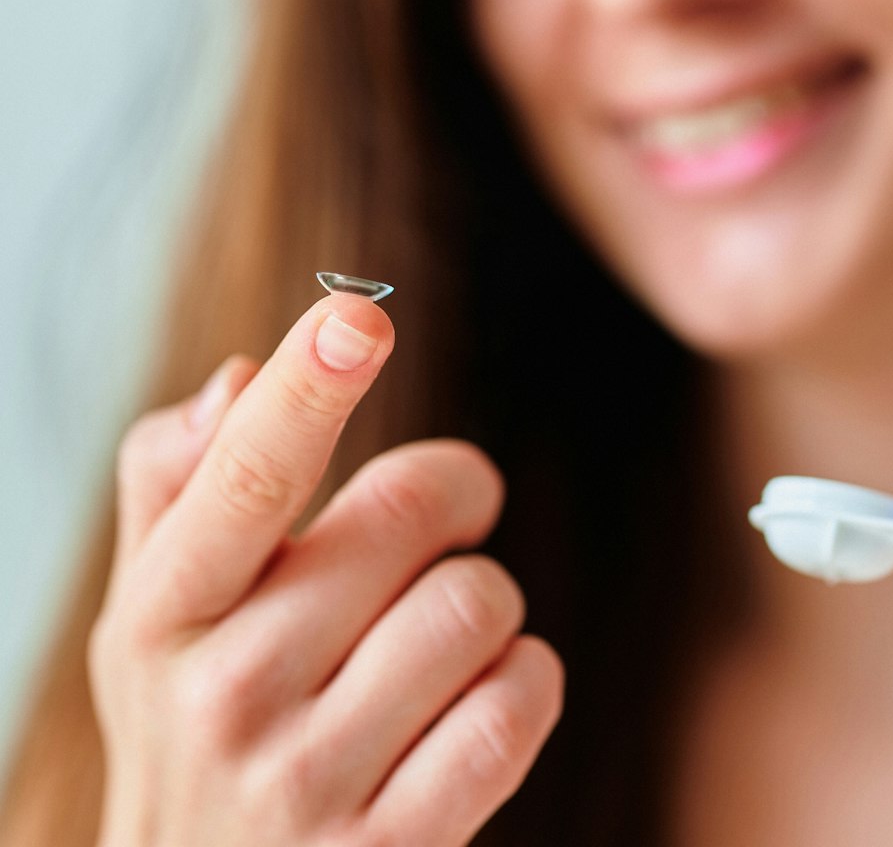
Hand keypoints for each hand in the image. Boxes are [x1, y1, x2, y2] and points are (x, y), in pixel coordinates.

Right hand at [88, 293, 562, 846]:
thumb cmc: (196, 720)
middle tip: (438, 528)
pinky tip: (468, 704)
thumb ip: (180, 481)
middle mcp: (226, 695)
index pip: (245, 479)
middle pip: (413, 509)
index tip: (356, 321)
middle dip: (452, 498)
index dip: (307, 388)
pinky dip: (520, 680)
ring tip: (433, 639)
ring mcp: (307, 785)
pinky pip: (518, 702)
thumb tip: (240, 375)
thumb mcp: (157, 611)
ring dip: (484, 602)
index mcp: (166, 612)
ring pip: (480, 600)